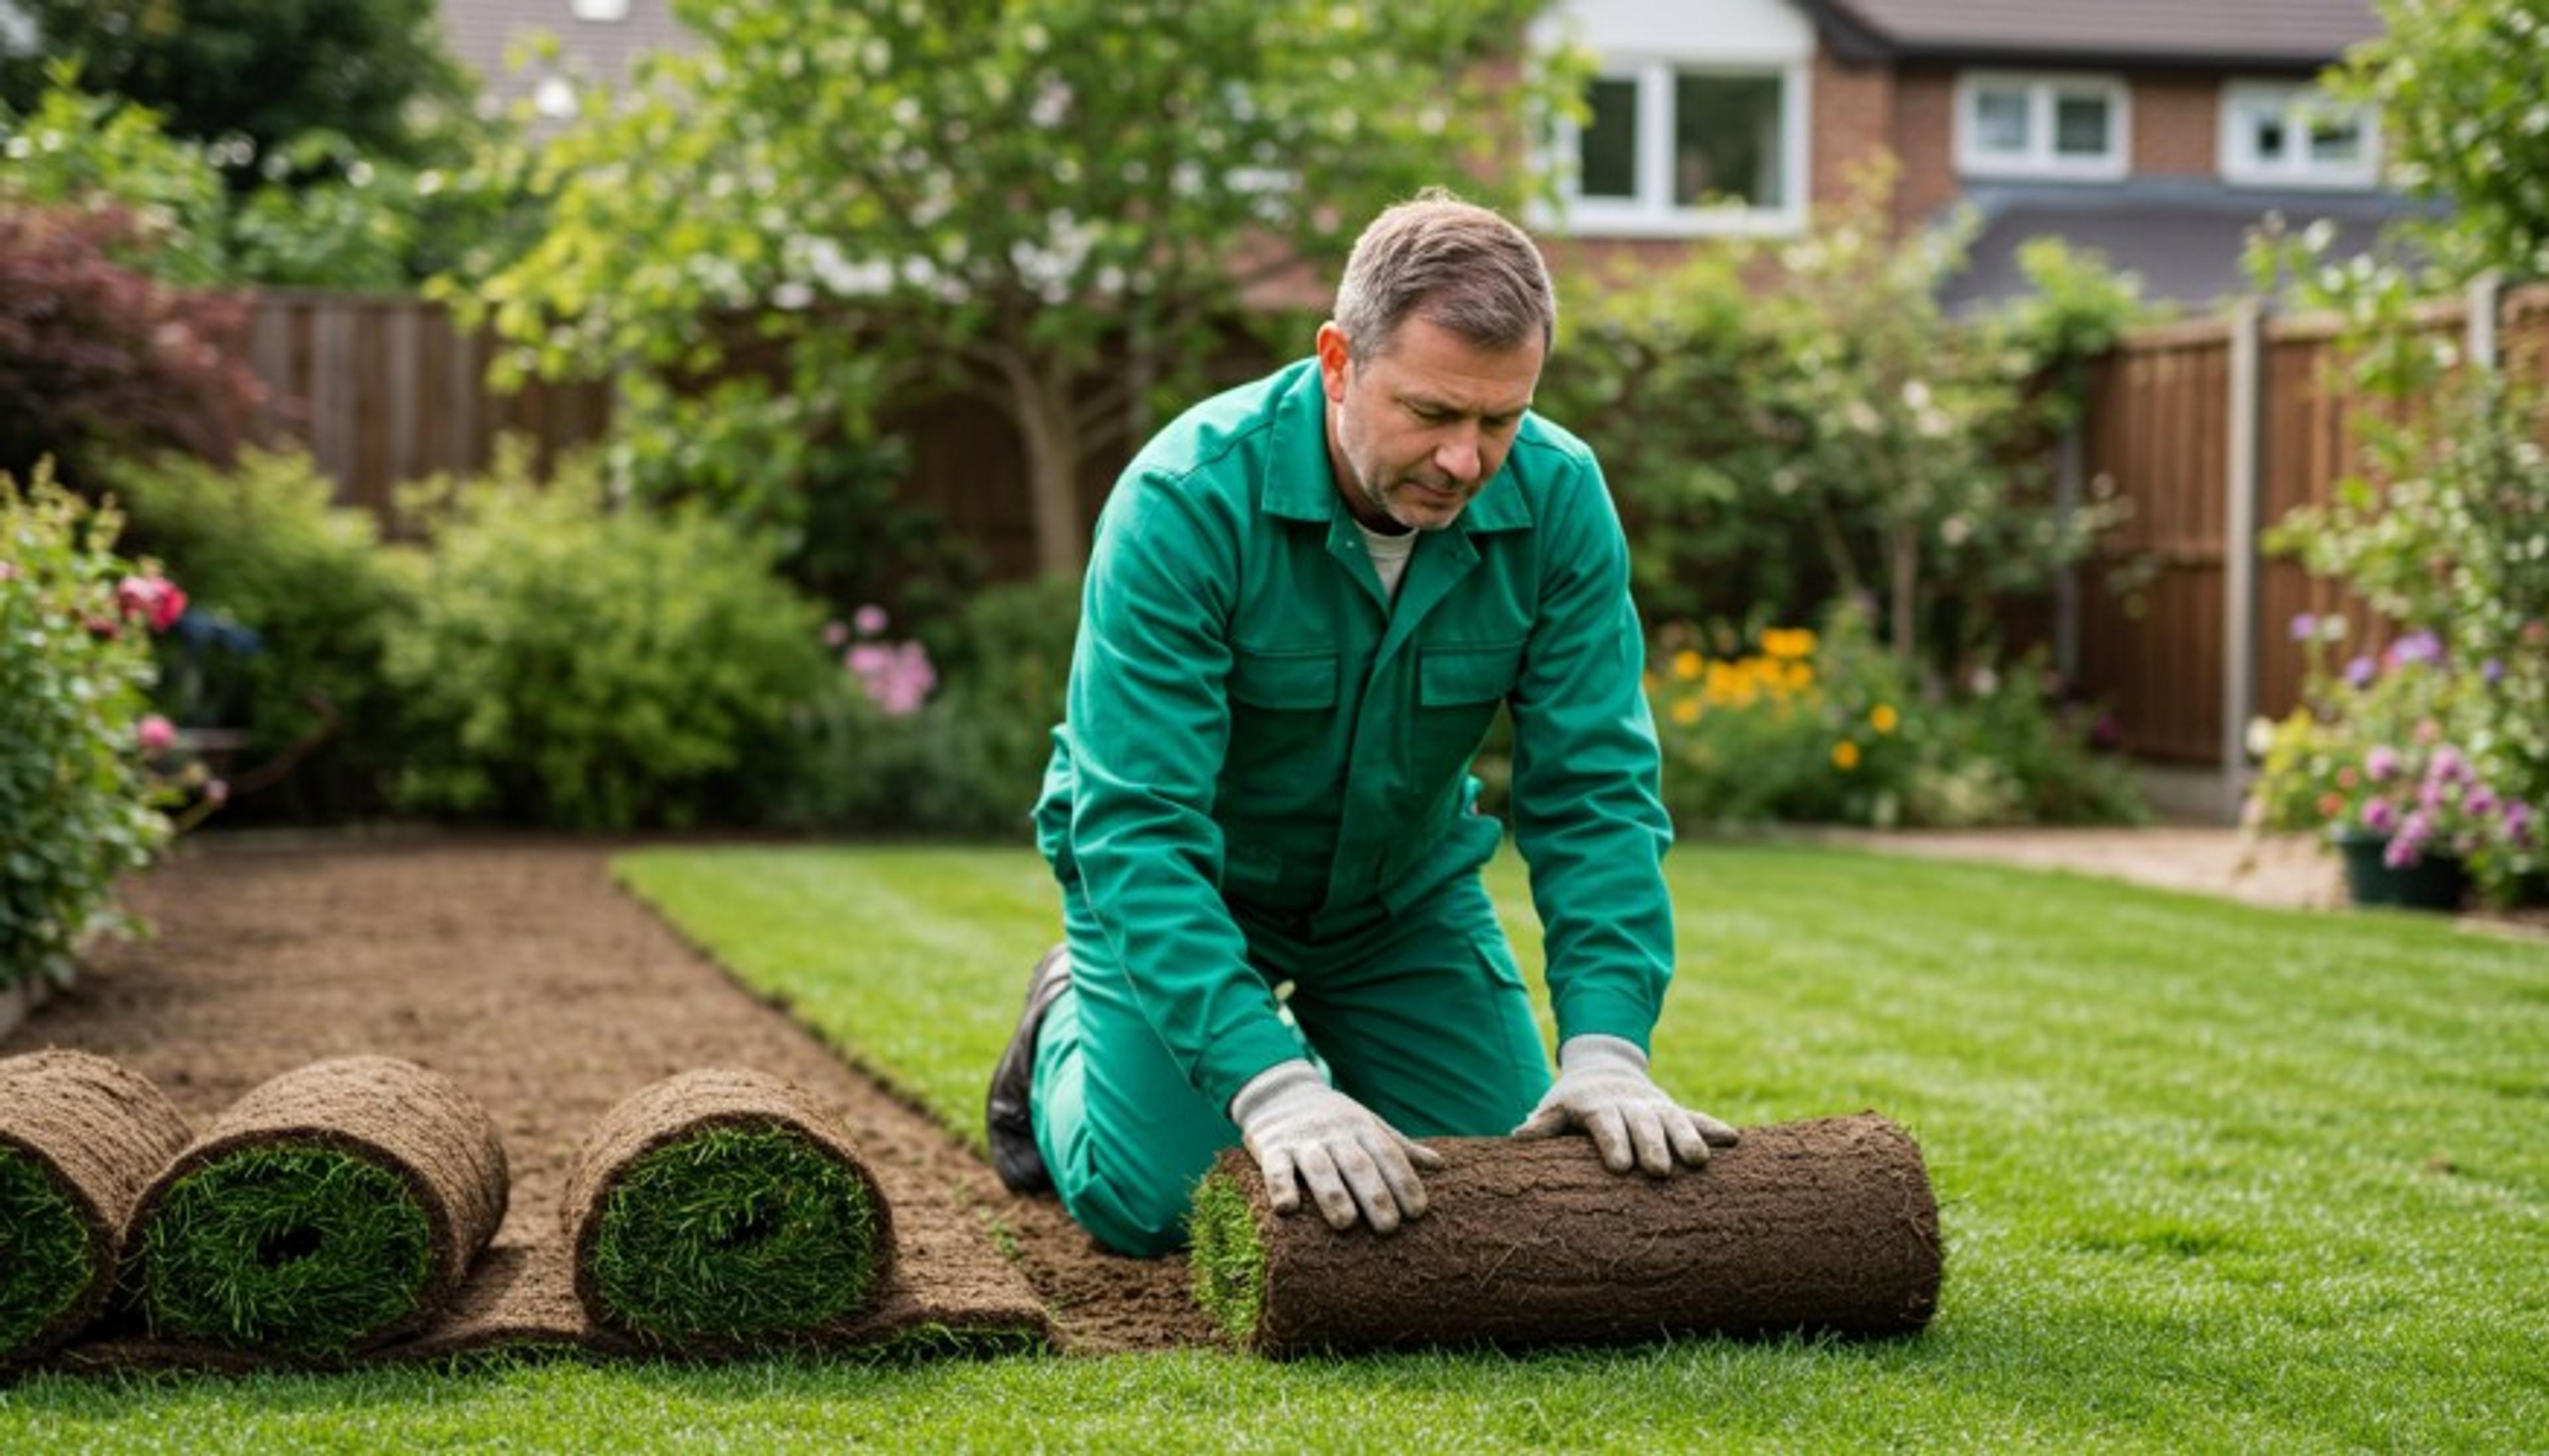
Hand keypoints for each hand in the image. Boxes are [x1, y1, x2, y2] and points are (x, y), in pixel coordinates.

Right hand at [1229, 1060, 1444, 1232]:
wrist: (1279, 1090)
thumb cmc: (1333, 1117)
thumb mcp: (1367, 1123)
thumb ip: (1398, 1146)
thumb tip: (1440, 1165)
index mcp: (1362, 1128)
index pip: (1388, 1154)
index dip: (1404, 1181)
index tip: (1418, 1212)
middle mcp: (1334, 1133)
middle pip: (1358, 1164)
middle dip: (1375, 1195)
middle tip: (1389, 1228)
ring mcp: (1302, 1140)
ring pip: (1319, 1167)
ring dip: (1333, 1195)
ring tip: (1346, 1224)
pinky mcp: (1270, 1147)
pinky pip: (1275, 1167)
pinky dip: (1280, 1186)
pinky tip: (1287, 1208)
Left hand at [1511, 1034, 1739, 1174]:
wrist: (1603, 1068)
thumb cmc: (1573, 1102)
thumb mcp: (1555, 1108)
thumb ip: (1542, 1124)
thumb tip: (1518, 1136)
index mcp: (1596, 1105)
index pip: (1605, 1124)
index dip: (1613, 1143)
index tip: (1619, 1167)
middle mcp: (1629, 1104)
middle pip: (1642, 1123)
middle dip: (1651, 1146)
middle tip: (1659, 1172)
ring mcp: (1655, 1106)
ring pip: (1673, 1119)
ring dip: (1687, 1139)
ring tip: (1699, 1162)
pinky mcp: (1674, 1110)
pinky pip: (1696, 1117)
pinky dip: (1713, 1127)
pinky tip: (1733, 1140)